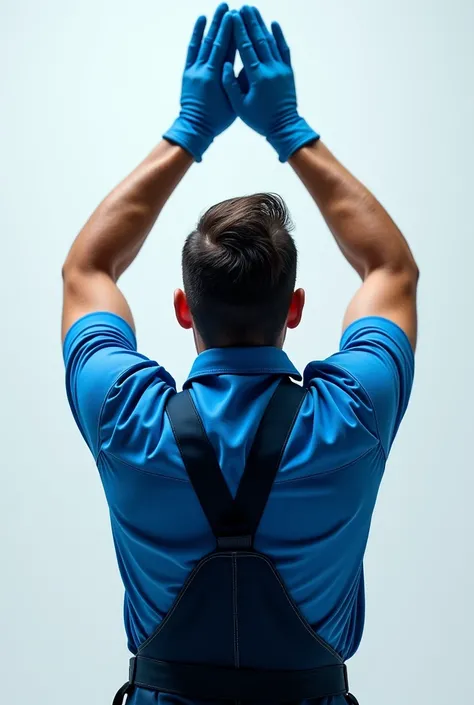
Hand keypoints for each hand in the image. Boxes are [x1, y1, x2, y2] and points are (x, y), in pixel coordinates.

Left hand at [163, 4, 234, 161]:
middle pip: (216, 41)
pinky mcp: (188, 72)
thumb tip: (247, 63)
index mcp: (218, 78)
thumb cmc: (217, 120)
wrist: (195, 128)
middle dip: (223, 23)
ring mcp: (195, 70)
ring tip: (220, 8)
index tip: (239, 17)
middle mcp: (205, 70)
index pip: (227, 49)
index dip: (233, 32)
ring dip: (212, 24)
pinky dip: (196, 34)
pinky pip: (192, 49)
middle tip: (229, 6)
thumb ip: (237, 82)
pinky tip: (201, 20)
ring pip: (204, 42)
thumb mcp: (233, 103)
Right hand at [223, 6, 318, 161]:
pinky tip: (274, 24)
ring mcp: (281, 69)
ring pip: (270, 42)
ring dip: (261, 25)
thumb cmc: (259, 120)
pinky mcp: (288, 71)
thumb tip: (224, 64)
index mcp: (257, 77)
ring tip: (253, 11)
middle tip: (243, 7)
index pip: (246, 48)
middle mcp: (270, 69)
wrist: (284, 127)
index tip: (233, 16)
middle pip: (258, 40)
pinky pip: (283, 50)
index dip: (239, 30)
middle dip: (250, 22)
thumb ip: (231, 85)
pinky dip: (279, 36)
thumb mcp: (240, 107)